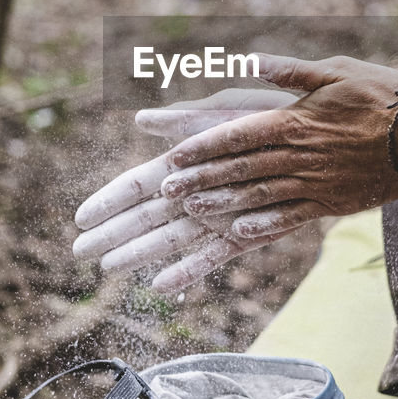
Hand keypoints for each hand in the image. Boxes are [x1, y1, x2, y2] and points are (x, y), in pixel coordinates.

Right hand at [72, 88, 300, 291]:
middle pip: (144, 217)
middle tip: (78, 252)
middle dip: (111, 233)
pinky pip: (211, 258)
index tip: (79, 217)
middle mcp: (196, 193)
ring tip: (108, 268)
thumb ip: (186, 120)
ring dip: (138, 254)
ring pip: (169, 240)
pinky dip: (186, 272)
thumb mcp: (227, 111)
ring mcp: (217, 216)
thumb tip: (141, 119)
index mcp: (186, 163)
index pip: (136, 185)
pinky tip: (160, 287)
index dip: (108, 200)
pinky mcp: (244, 235)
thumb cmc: (270, 115)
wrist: (318, 139)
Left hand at [158, 54, 397, 238]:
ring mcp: (315, 182)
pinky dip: (263, 225)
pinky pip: (291, 217)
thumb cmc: (383, 96)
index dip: (204, 145)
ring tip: (191, 210)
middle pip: (241, 167)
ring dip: (222, 203)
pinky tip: (238, 234)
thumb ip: (290, 71)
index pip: (239, 134)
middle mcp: (300, 154)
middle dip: (201, 178)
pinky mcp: (330, 203)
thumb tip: (249, 59)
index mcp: (296, 120)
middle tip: (167, 189)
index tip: (174, 154)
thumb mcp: (335, 71)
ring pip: (260, 195)